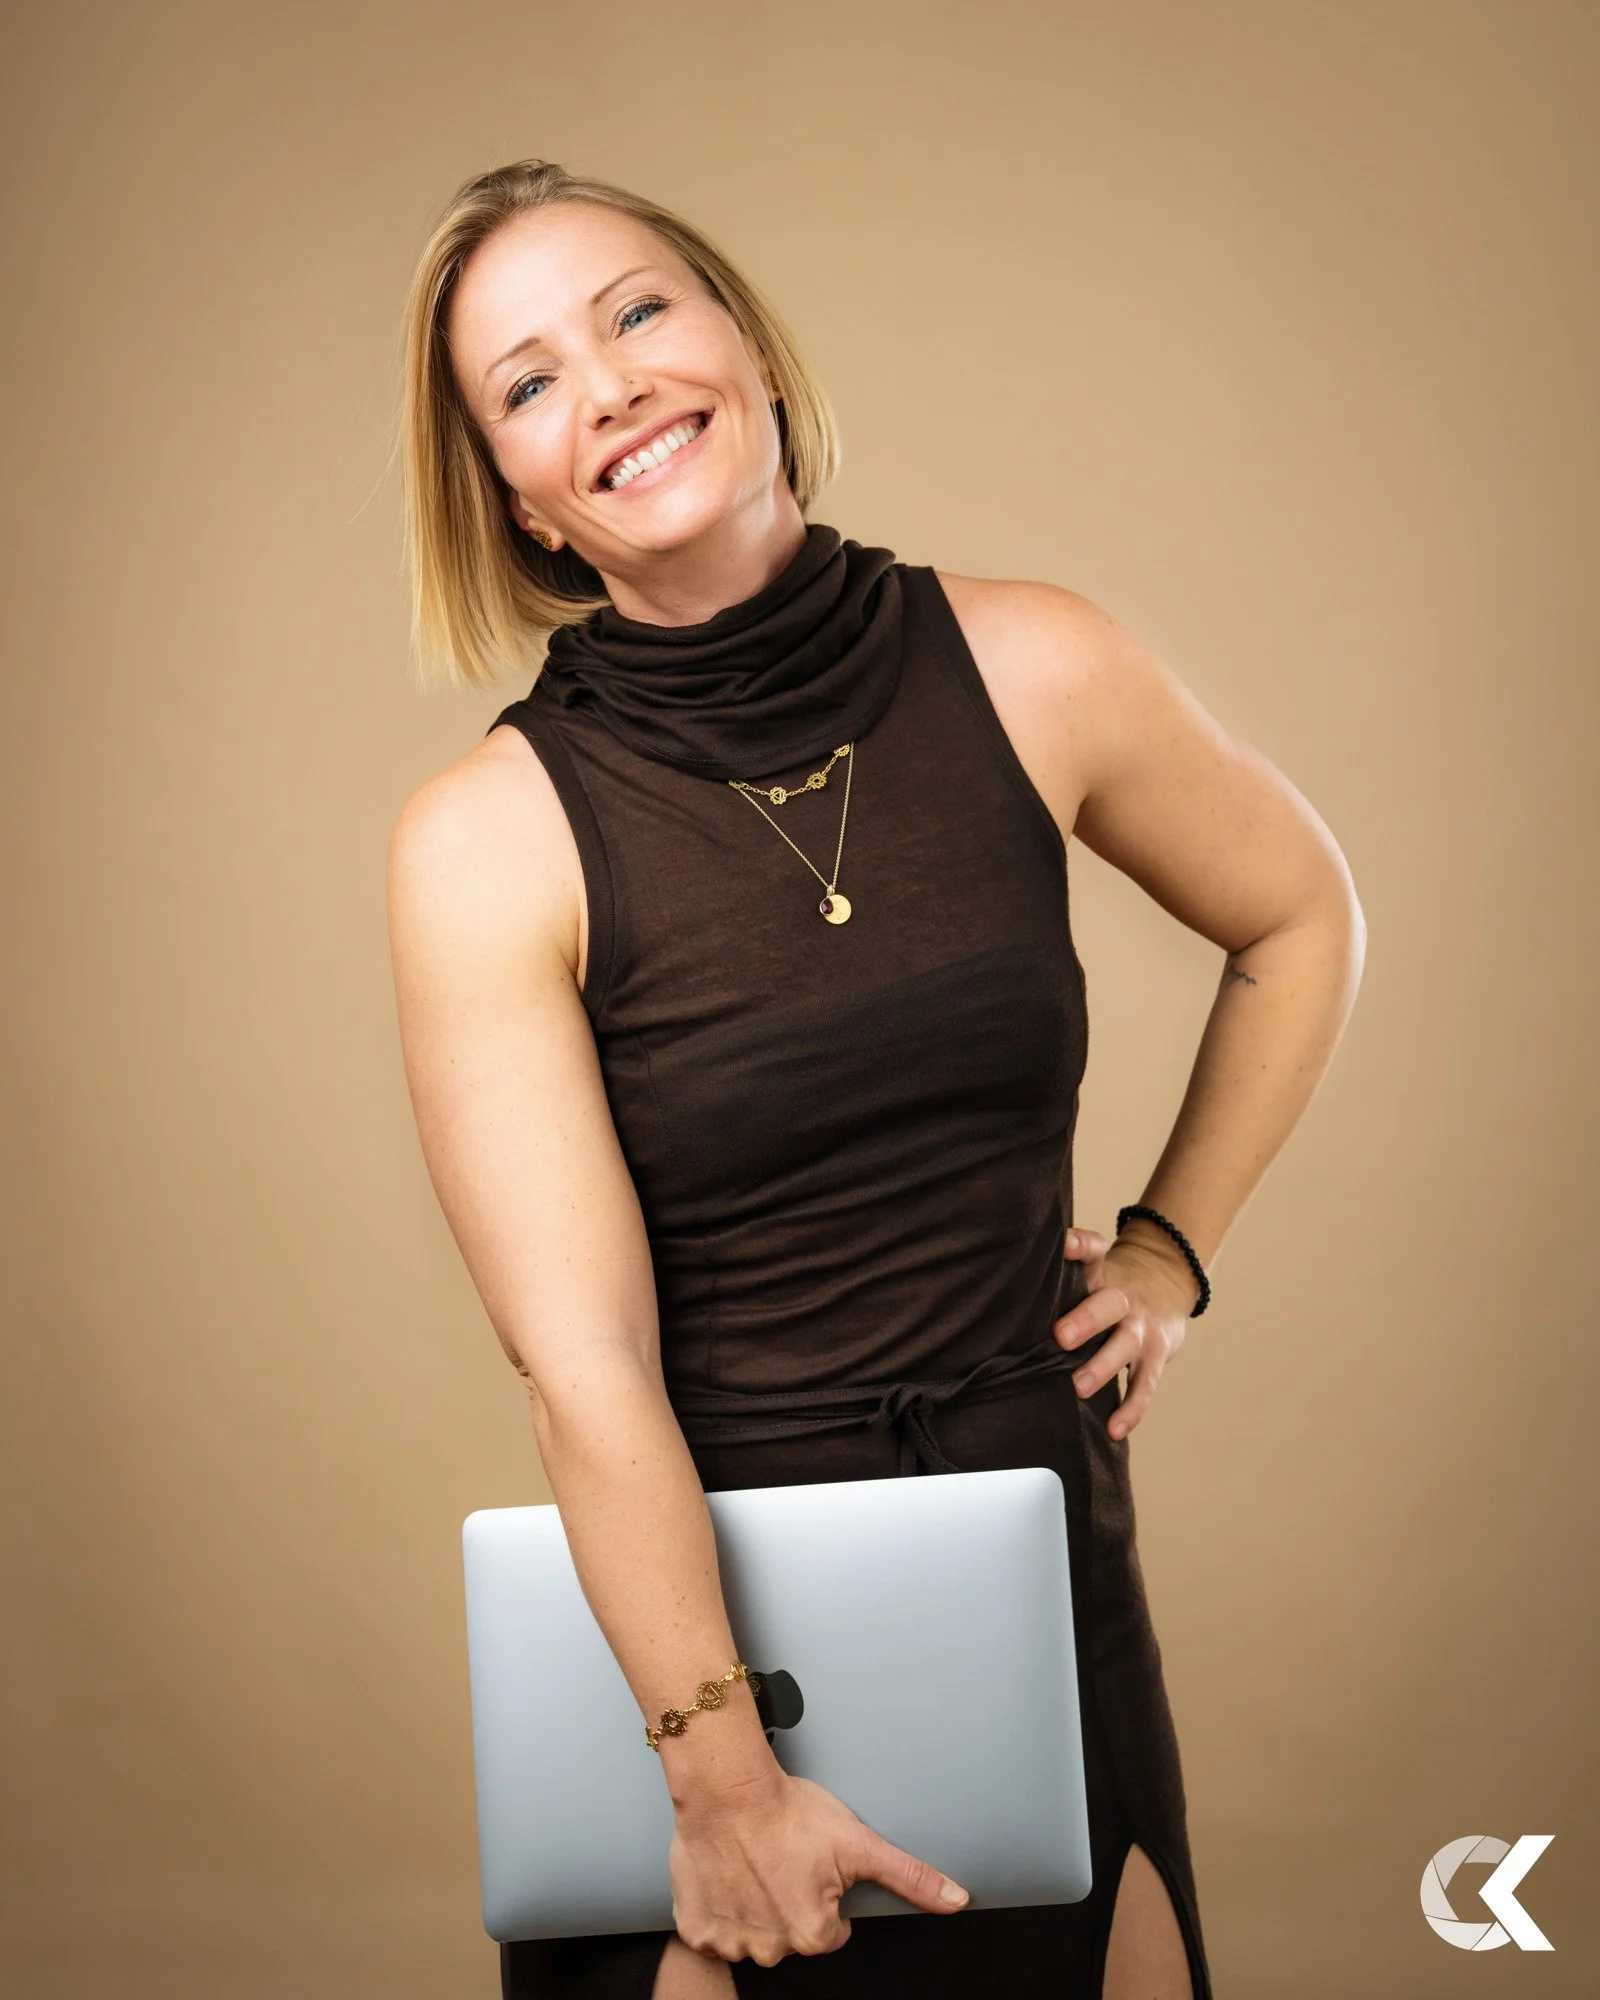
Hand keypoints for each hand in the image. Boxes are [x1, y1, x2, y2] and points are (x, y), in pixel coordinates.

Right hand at [667, 1766, 969, 1967]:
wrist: (726, 1788)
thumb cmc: (789, 1810)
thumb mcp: (859, 1842)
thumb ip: (911, 1877)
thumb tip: (958, 1900)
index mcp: (815, 1934)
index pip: (832, 1930)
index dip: (825, 1892)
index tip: (811, 1863)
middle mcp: (772, 1949)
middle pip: (791, 1934)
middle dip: (789, 1901)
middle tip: (782, 1858)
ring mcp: (731, 1942)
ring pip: (752, 1934)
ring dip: (752, 1906)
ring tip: (754, 1860)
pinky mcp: (696, 1929)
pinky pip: (712, 1931)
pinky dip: (718, 1908)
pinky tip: (728, 1874)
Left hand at [1052, 1222, 1198, 1439]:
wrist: (1168, 1281)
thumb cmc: (1112, 1280)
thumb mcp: (1093, 1263)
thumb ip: (1064, 1264)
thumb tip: (1021, 1265)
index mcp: (1102, 1272)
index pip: (1093, 1250)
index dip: (1079, 1245)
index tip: (1063, 1245)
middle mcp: (1124, 1299)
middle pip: (1109, 1305)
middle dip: (1086, 1320)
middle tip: (1061, 1336)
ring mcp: (1141, 1329)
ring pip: (1125, 1346)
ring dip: (1103, 1367)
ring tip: (1078, 1387)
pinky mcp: (1155, 1356)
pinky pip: (1144, 1385)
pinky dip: (1131, 1409)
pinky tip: (1114, 1429)